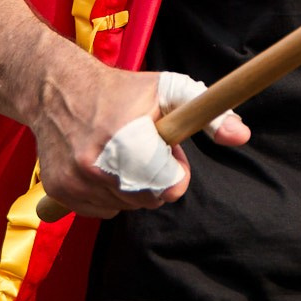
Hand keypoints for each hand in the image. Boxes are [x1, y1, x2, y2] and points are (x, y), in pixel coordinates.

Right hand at [30, 61, 249, 218]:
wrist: (58, 90)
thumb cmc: (122, 91)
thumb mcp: (169, 90)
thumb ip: (208, 113)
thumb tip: (242, 136)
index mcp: (124, 138)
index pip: (169, 187)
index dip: (176, 170)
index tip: (168, 150)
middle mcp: (94, 164)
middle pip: (149, 200)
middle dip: (155, 178)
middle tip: (144, 148)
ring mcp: (74, 181)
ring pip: (126, 207)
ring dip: (131, 187)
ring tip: (122, 152)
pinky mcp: (59, 191)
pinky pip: (102, 211)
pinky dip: (109, 194)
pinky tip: (103, 165)